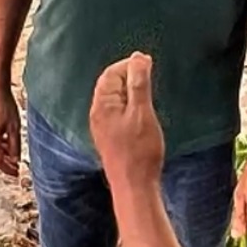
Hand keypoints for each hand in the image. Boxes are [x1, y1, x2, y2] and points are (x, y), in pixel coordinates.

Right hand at [0, 82, 21, 175]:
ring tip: (12, 151)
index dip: (7, 169)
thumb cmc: (3, 103)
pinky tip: (6, 138)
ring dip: (1, 152)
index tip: (15, 173)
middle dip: (3, 163)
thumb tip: (15, 159)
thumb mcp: (14, 127)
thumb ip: (15, 145)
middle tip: (14, 165)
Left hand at [90, 53, 164, 187]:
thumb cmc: (139, 151)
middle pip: (110, 85)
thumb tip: (138, 58)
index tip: (147, 62)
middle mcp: (98, 115)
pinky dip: (129, 105)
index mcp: (102, 105)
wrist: (134, 187)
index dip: (128, 65)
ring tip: (148, 88)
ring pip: (114, 100)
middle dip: (128, 75)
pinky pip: (117, 113)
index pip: (111, 74)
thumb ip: (139, 83)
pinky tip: (141, 111)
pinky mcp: (111, 138)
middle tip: (148, 72)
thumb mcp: (142, 112)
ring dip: (129, 90)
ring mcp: (103, 128)